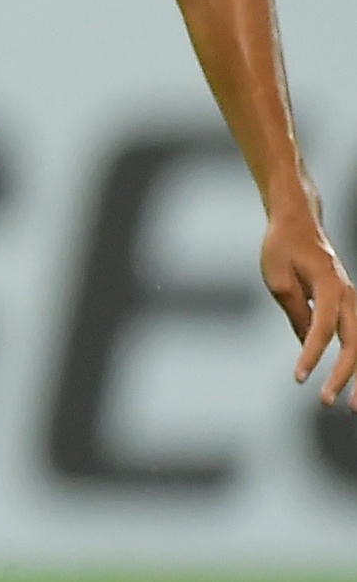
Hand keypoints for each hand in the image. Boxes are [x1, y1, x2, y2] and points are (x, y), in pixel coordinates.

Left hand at [263, 193, 356, 404]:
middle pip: (355, 342)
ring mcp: (353, 300)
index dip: (312, 355)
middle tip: (331, 404)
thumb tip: (307, 345)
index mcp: (330, 286)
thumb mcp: (278, 278)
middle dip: (347, 376)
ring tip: (350, 405)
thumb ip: (296, 312)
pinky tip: (352, 383)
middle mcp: (349, 295)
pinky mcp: (349, 305)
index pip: (322, 328)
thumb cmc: (282, 247)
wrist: (298, 221)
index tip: (299, 379)